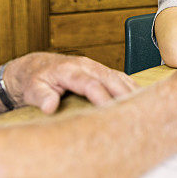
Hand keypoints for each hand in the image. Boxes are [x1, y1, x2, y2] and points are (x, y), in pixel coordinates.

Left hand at [4, 52, 139, 112]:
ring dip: (131, 91)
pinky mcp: (100, 71)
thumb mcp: (32, 89)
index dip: (102, 97)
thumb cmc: (34, 80)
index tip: (110, 112)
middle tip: (135, 112)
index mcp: (70, 70)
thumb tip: (49, 107)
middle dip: (123, 94)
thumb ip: (42, 97)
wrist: (35, 67)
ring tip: (144, 107)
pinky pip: (119, 77)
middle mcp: (86, 65)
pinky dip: (130, 87)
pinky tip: (140, 99)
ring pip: (118, 77)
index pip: (90, 84)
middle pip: (110, 79)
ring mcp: (95, 66)